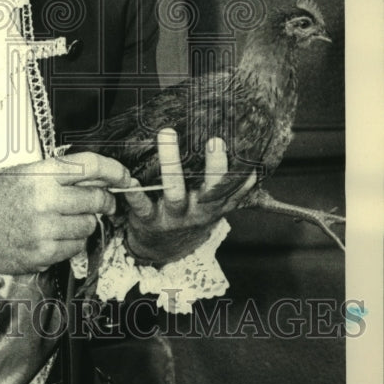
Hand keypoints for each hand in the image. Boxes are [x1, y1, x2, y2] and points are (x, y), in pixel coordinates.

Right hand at [0, 153, 126, 277]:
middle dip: (105, 202)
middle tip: (103, 203)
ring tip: (61, 220)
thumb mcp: (25, 174)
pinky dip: (70, 242)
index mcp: (41, 173)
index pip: (90, 166)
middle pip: (97, 199)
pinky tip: (51, 236)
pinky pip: (75, 247)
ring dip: (83, 223)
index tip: (125, 177)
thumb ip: (61, 174)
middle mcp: (45, 199)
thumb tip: (102, 179)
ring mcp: (44, 228)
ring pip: (88, 226)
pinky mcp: (43, 253)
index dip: (114, 170)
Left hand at [122, 128, 256, 264]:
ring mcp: (173, 216)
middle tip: (215, 139)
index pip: (234, 188)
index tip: (246, 148)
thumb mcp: (213, 204)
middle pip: (211, 189)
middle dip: (215, 165)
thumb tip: (253, 160)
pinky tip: (130, 177)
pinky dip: (135, 192)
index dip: (242, 173)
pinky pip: (141, 205)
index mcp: (215, 205)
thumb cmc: (191, 214)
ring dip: (171, 163)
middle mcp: (198, 211)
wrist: (162, 249)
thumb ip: (231, 186)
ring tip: (167, 134)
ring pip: (175, 191)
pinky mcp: (148, 219)